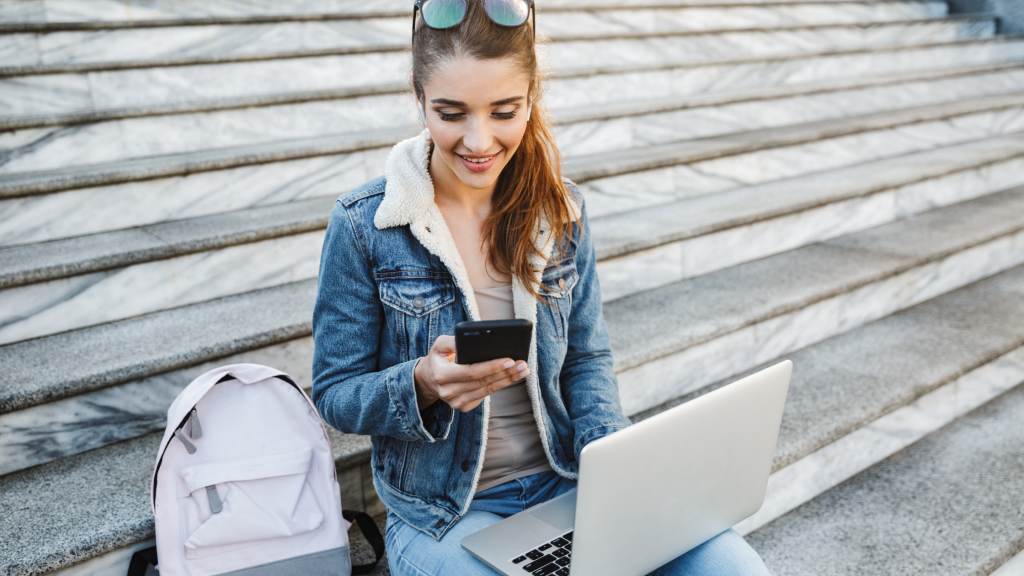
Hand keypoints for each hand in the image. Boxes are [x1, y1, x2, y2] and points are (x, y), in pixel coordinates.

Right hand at [414, 335, 528, 412]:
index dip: (492, 366)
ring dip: (507, 381)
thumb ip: (452, 341)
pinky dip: (499, 386)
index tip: (510, 360)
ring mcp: (455, 402)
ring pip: (487, 390)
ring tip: (522, 370)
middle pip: (483, 382)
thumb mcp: (439, 345)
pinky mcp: (463, 407)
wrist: (428, 379)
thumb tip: (469, 339)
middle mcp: (448, 392)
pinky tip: (511, 378)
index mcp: (441, 374)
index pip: (471, 371)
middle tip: (523, 364)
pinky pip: (484, 396)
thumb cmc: (438, 358)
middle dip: (505, 373)